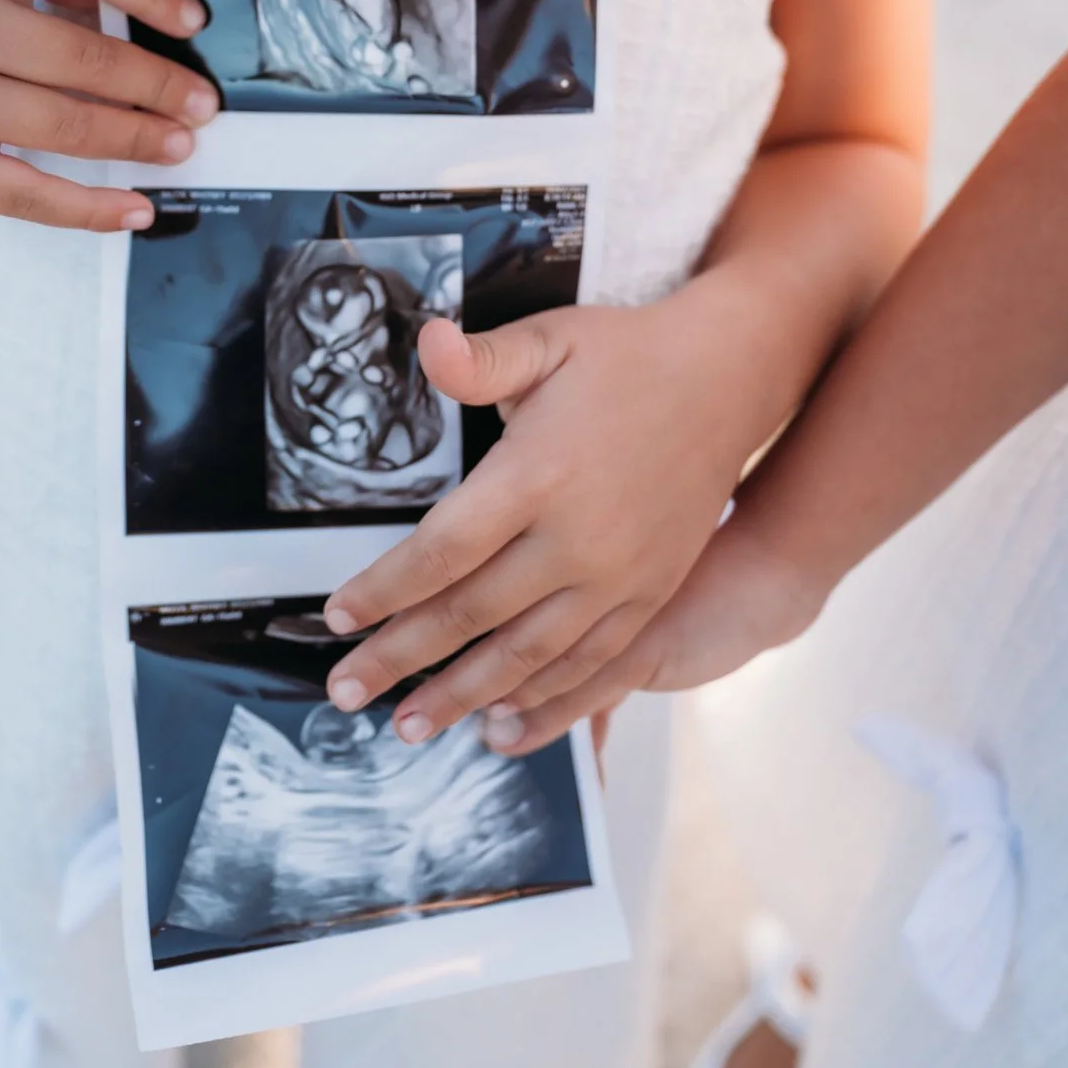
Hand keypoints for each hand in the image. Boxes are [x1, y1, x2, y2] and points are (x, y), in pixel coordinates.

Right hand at [0, 0, 214, 228]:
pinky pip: (23, 192)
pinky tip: (135, 210)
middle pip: (86, 59)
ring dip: (137, 140)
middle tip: (203, 105)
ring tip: (179, 147)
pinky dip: (88, 208)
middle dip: (160, 85)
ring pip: (65, 126)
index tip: (195, 22)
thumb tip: (150, 24)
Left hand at [322, 267, 794, 743]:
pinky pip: (588, 665)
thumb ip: (480, 359)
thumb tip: (426, 344)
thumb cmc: (627, 355)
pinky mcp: (650, 594)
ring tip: (409, 727)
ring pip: (525, 656)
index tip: (339, 616)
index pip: (442, 551)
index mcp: (538, 474)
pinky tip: (500, 720)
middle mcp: (577, 538)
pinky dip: (541, 700)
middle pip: (470, 615)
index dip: (384, 590)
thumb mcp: (550, 340)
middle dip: (400, 658)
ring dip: (460, 696)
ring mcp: (618, 576)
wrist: (728, 379)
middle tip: (346, 689)